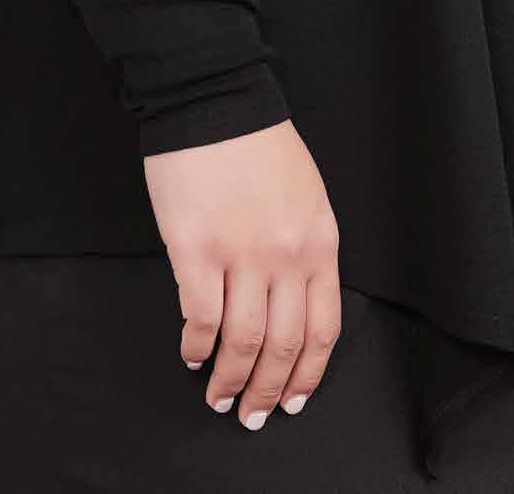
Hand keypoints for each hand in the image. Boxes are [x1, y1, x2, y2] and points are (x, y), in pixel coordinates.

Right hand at [142, 118, 343, 429]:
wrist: (215, 98)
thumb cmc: (258, 143)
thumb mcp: (306, 195)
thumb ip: (305, 248)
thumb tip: (289, 304)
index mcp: (319, 241)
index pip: (323, 328)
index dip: (307, 373)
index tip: (294, 398)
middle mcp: (285, 255)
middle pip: (283, 345)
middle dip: (268, 391)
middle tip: (252, 415)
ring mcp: (240, 254)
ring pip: (242, 342)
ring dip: (230, 379)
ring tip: (218, 396)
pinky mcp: (195, 249)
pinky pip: (200, 316)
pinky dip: (196, 344)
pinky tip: (191, 352)